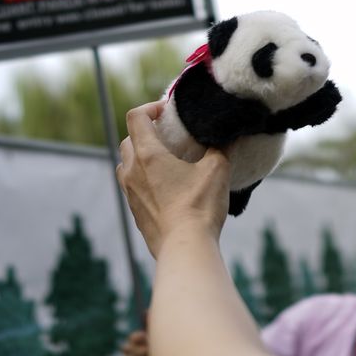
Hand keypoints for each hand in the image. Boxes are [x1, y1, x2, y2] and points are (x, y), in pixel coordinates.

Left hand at [116, 101, 230, 257]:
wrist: (185, 248)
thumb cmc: (199, 207)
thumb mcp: (217, 170)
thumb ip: (221, 147)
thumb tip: (229, 135)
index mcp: (148, 155)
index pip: (136, 117)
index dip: (151, 107)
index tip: (168, 111)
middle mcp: (132, 171)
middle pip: (128, 140)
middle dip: (146, 132)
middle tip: (168, 135)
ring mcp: (130, 193)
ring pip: (126, 165)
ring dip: (140, 157)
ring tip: (164, 161)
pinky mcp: (135, 213)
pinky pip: (133, 187)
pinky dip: (144, 179)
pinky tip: (166, 187)